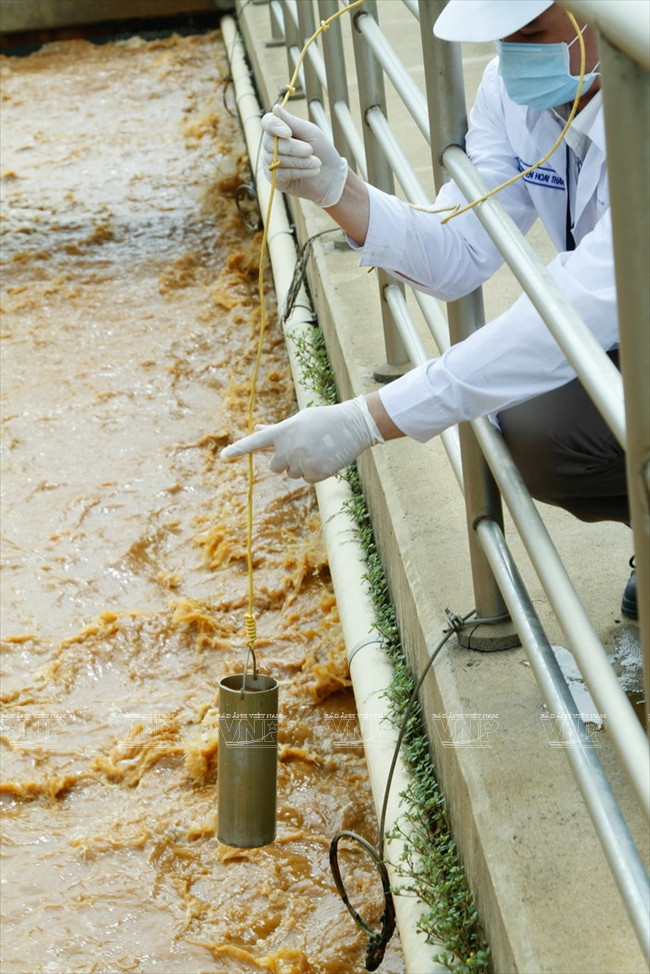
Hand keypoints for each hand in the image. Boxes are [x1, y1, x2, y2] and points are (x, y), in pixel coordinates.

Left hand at [220, 397, 383, 482]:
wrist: (353, 425)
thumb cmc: (324, 420)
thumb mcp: (299, 420)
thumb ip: (276, 430)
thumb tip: (257, 429)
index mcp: (283, 431)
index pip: (255, 442)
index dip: (239, 449)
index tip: (223, 456)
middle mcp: (289, 447)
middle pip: (274, 467)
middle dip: (284, 462)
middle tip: (302, 449)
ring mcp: (302, 461)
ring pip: (292, 474)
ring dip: (302, 467)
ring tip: (318, 450)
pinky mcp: (316, 473)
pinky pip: (308, 479)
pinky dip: (316, 473)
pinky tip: (326, 458)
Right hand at [261, 105, 348, 207]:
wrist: (332, 175)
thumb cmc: (322, 150)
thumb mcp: (310, 133)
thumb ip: (293, 122)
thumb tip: (275, 108)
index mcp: (279, 130)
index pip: (267, 123)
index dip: (275, 126)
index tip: (288, 133)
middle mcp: (271, 146)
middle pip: (270, 143)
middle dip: (292, 147)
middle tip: (310, 150)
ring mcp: (271, 163)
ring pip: (276, 159)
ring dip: (299, 161)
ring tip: (317, 163)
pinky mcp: (276, 179)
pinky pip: (280, 174)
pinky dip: (299, 172)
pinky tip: (313, 171)